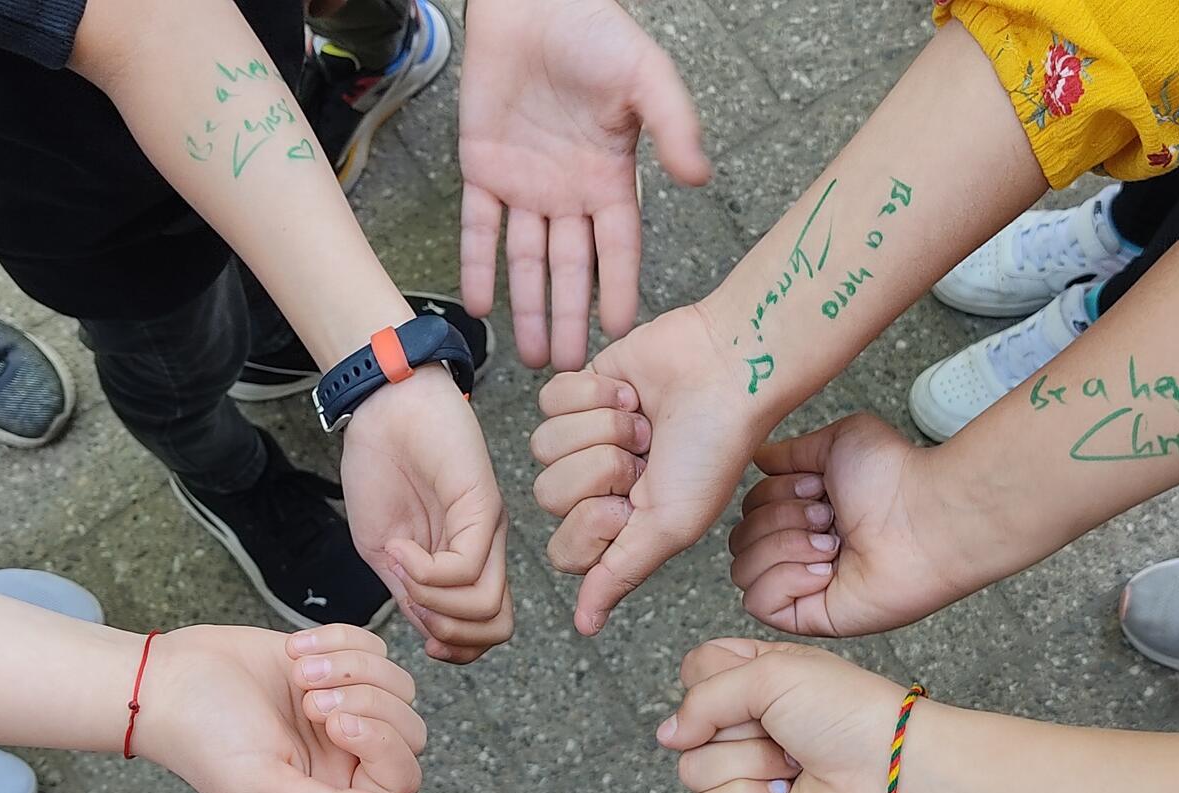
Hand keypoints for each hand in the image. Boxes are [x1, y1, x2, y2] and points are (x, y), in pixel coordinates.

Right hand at [138, 624, 425, 792]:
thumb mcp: (263, 787)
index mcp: (334, 792)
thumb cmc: (203, 740)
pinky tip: (296, 651)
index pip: (401, 780)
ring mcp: (344, 705)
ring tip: (299, 671)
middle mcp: (346, 754)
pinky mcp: (336, 662)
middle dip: (367, 702)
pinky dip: (341, 641)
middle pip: (410, 730)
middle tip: (309, 698)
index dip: (382, 745)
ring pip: (398, 684)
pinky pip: (375, 647)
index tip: (332, 722)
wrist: (167, 680)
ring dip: (352, 667)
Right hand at [343, 371, 513, 662]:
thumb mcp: (384, 548)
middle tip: (413, 604)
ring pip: (484, 605)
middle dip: (448, 637)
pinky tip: (402, 548)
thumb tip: (429, 634)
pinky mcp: (483, 505)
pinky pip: (466, 567)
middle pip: (496, 627)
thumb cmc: (382, 469)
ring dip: (433, 602)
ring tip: (402, 567)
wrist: (386, 406)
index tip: (423, 641)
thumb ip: (409, 591)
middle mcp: (486, 549)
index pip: (488, 630)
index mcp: (466, 562)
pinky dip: (425, 571)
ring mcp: (488, 528)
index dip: (457, 650)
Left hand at [459, 0, 710, 369]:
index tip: (619, 336)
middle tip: (571, 371)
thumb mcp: (646, 77)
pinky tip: (480, 306)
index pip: (619, 249)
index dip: (618, 291)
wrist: (531, 2)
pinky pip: (479, 227)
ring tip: (531, 358)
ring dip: (529, 308)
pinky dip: (478, 265)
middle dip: (570, 319)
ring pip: (528, 261)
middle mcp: (569, 193)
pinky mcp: (482, 169)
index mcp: (611, 178)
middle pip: (571, 270)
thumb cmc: (595, 31)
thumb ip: (675, 125)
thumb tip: (700, 179)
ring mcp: (526, 184)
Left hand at [531, 304, 763, 633]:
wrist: (727, 372)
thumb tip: (585, 627)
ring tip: (643, 423)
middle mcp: (598, 487)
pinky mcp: (580, 389)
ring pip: (543, 445)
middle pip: (548, 495)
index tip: (635, 503)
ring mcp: (585, 437)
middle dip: (602, 467)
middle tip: (646, 455)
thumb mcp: (671, 526)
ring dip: (601, 427)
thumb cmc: (713, 449)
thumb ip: (620, 574)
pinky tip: (629, 392)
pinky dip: (593, 392)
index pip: (564, 551)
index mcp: (619, 527)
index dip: (594, 524)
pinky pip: (549, 399)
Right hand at [655, 638, 907, 792]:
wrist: (892, 774)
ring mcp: (748, 778)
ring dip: (748, 766)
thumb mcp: (772, 672)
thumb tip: (666, 736)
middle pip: (687, 728)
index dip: (708, 682)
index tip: (750, 685)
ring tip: (794, 766)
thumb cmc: (847, 714)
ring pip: (693, 772)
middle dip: (736, 729)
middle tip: (784, 731)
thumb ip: (704, 696)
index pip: (693, 674)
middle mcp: (749, 730)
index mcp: (755, 682)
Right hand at [732, 413, 981, 636]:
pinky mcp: (809, 617)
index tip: (818, 488)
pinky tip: (824, 570)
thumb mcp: (836, 443)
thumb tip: (759, 458)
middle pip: (739, 539)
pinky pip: (758, 603)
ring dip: (783, 547)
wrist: (928, 517)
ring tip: (831, 544)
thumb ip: (791, 451)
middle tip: (827, 517)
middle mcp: (800, 550)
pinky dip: (784, 579)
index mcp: (804, 514)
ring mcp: (803, 586)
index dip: (773, 494)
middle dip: (778, 520)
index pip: (748, 510)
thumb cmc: (895, 477)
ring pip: (742, 570)